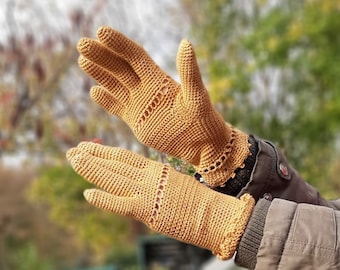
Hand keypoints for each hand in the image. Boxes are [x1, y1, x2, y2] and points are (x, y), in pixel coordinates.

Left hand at [66, 142, 253, 259]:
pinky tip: (87, 193)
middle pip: (114, 163)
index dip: (104, 151)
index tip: (88, 146)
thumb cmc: (198, 199)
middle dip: (91, 157)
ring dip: (91, 168)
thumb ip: (156, 178)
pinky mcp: (147, 211)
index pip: (124, 156)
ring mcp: (146, 193)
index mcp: (156, 169)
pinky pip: (120, 203)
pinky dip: (103, 199)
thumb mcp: (174, 181)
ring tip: (73, 159)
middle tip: (73, 150)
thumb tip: (141, 176)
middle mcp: (148, 177)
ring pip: (113, 177)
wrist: (214, 213)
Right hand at [77, 26, 249, 186]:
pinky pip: (117, 107)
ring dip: (99, 73)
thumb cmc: (203, 119)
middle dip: (102, 55)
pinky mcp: (135, 121)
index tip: (101, 32)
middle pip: (120, 67)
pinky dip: (106, 100)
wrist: (200, 144)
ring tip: (83, 60)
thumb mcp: (196, 95)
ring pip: (115, 84)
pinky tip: (94, 91)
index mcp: (158, 78)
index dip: (119, 44)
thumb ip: (188, 72)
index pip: (134, 56)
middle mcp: (146, 87)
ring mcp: (139, 103)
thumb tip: (186, 42)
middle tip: (82, 44)